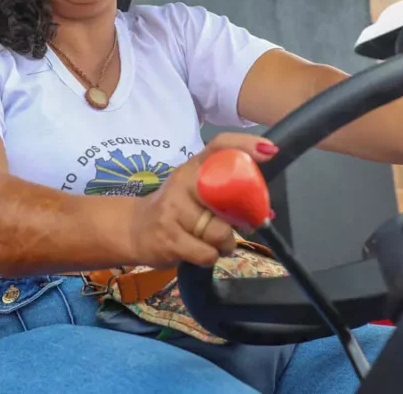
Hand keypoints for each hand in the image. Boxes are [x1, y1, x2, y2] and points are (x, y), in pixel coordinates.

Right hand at [128, 133, 278, 268]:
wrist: (133, 229)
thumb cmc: (176, 210)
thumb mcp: (195, 191)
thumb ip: (226, 195)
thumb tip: (268, 213)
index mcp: (192, 166)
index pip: (219, 146)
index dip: (245, 145)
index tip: (269, 150)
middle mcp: (181, 182)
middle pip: (227, 198)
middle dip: (242, 217)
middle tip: (240, 224)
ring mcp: (172, 210)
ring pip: (219, 232)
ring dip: (225, 243)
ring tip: (215, 242)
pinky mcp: (168, 238)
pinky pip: (206, 253)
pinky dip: (211, 257)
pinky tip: (202, 252)